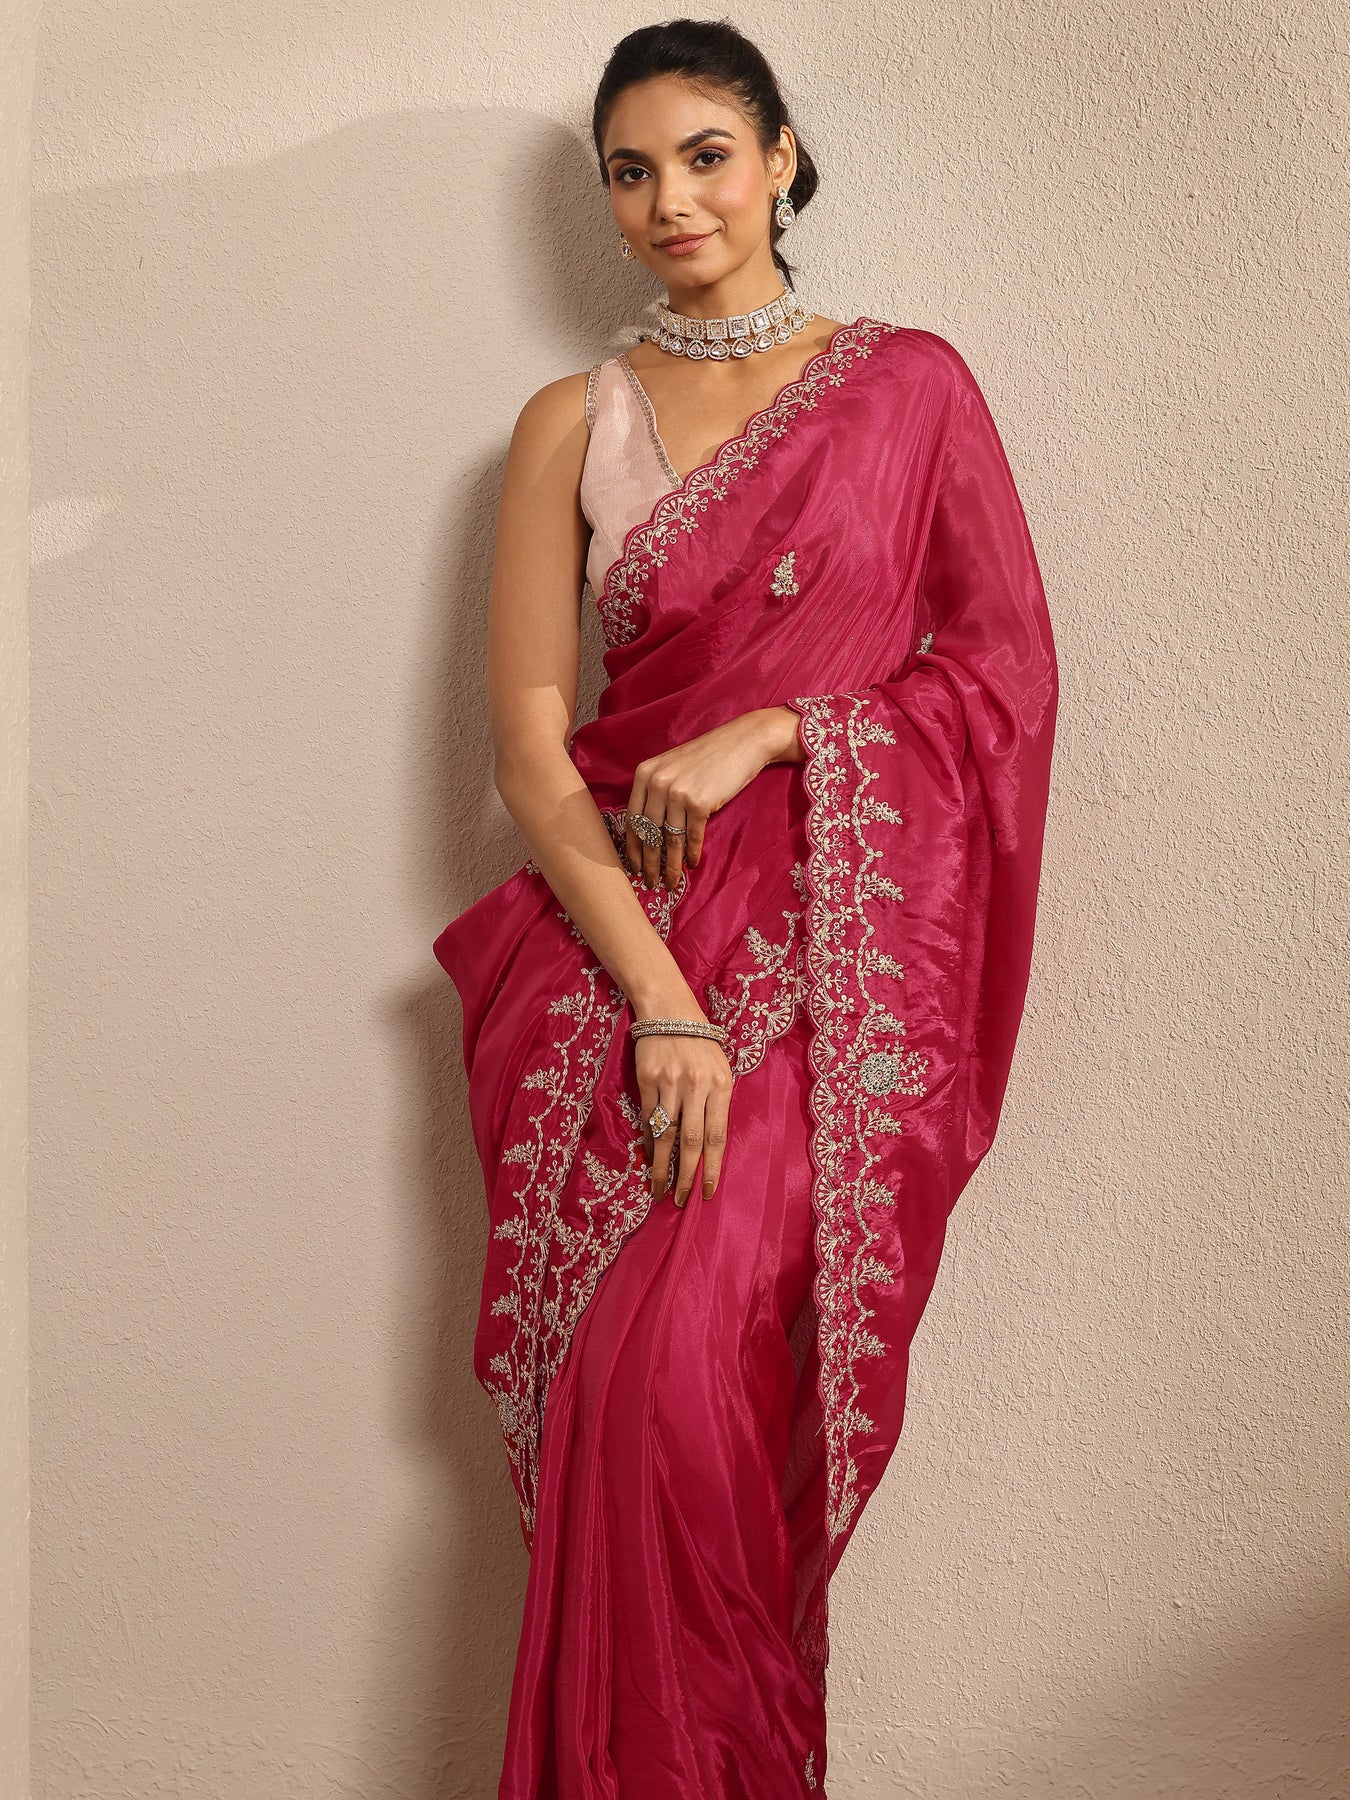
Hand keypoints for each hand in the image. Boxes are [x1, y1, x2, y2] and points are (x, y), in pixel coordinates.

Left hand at [623, 706, 802, 889]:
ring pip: (670, 839)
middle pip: (648, 833)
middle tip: (650, 882)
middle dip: (649, 862)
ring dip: (671, 866)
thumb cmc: (708, 757)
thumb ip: (656, 792)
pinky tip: (693, 865)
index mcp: (645, 773)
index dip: (633, 846)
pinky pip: (692, 837)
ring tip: (671, 882)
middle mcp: (657, 782)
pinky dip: (692, 854)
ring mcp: (678, 792)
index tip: (633, 865)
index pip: (632, 818)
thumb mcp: (672, 767)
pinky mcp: (699, 802)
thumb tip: (649, 832)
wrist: (742, 742)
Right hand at [636, 1032, 733, 1205]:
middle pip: (692, 1141)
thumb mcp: (720, 1069)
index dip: (711, 1168)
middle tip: (680, 1200)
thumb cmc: (701, 1044)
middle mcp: (696, 1086)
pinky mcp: (647, 1080)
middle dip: (686, 1176)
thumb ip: (717, 1103)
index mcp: (721, 1085)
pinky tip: (647, 1157)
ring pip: (666, 1135)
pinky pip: (648, 1118)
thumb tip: (707, 1147)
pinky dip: (647, 1141)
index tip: (706, 1192)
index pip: (717, 1136)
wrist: (669, 1010)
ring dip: (661, 1166)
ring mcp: (670, 1083)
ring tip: (658, 1188)